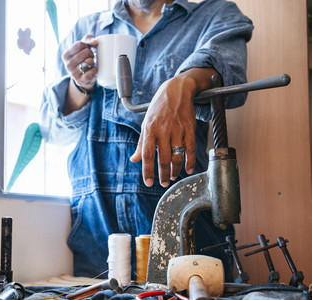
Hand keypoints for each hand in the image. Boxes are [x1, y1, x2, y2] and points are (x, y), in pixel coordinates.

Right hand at [62, 35, 97, 91]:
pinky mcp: (80, 81)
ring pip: (89, 61)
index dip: (86, 45)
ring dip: (92, 62)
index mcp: (65, 56)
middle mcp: (67, 65)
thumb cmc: (83, 58)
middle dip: (91, 53)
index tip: (86, 49)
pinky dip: (95, 70)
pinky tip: (93, 70)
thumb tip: (94, 42)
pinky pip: (91, 72)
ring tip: (90, 64)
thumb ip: (88, 39)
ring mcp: (73, 74)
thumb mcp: (83, 47)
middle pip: (86, 52)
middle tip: (89, 57)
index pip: (79, 44)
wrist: (83, 77)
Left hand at [130, 68, 217, 186]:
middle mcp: (163, 130)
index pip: (148, 154)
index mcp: (150, 129)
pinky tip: (188, 169)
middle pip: (164, 158)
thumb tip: (135, 159)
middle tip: (164, 183)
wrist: (176, 90)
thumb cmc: (159, 108)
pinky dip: (190, 161)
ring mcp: (178, 129)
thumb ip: (142, 143)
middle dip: (163, 174)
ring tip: (173, 176)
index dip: (148, 170)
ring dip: (176, 170)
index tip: (148, 183)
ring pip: (178, 155)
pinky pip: (191, 149)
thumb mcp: (146, 123)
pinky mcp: (190, 128)